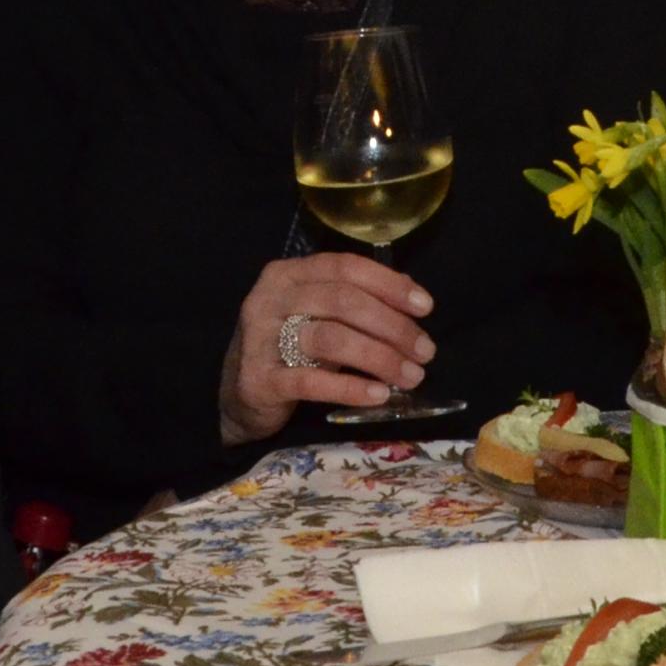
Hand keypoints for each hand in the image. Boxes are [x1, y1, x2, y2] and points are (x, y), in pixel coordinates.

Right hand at [219, 252, 433, 444]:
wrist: (240, 397)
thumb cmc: (288, 350)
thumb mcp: (317, 316)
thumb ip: (354, 300)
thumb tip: (411, 294)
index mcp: (288, 274)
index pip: (345, 267)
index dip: (389, 284)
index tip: (425, 306)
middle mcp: (270, 299)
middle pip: (343, 301)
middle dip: (393, 326)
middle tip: (425, 351)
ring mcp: (261, 338)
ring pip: (331, 338)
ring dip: (380, 357)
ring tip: (411, 376)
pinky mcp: (259, 380)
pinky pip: (311, 381)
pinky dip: (351, 388)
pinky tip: (379, 395)